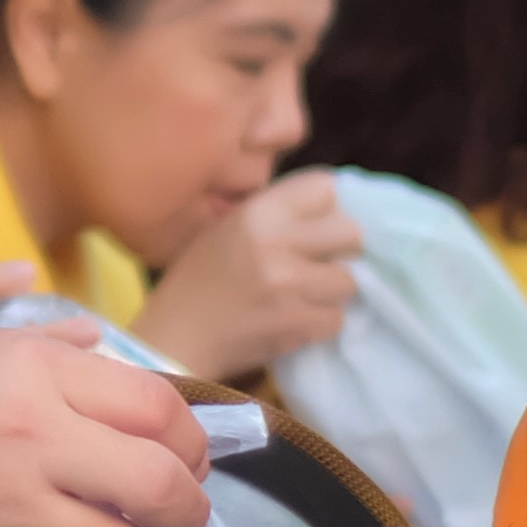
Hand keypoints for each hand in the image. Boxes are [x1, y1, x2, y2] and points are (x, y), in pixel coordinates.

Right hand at [0, 321, 209, 526]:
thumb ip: (16, 320)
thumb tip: (83, 330)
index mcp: (31, 371)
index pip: (160, 410)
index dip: (192, 442)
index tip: (187, 459)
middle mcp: (31, 438)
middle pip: (162, 486)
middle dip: (190, 512)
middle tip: (183, 518)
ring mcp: (4, 508)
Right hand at [134, 171, 361, 379]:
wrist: (175, 339)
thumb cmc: (198, 281)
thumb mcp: (228, 229)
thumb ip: (277, 215)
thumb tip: (335, 209)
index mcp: (257, 212)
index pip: (326, 188)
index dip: (328, 207)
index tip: (320, 224)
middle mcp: (276, 243)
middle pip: (352, 233)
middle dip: (342, 250)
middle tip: (320, 262)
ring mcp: (289, 286)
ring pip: (348, 281)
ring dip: (331, 292)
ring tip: (302, 297)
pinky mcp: (297, 324)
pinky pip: (336, 319)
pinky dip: (320, 323)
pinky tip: (292, 321)